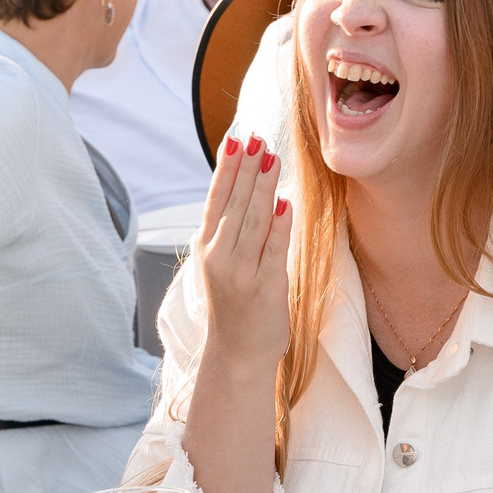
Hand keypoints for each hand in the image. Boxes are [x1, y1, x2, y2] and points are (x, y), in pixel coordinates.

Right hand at [194, 133, 292, 382]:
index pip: (217, 199)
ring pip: (252, 220)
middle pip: (234, 204)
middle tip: (257, 137)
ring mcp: (240, 272)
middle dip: (246, 168)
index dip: (226, 168)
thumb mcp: (223, 264)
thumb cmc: (234, 308)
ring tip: (271, 156)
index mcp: (208, 248)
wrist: (236, 355)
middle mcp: (219, 256)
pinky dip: (278, 223)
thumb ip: (232, 231)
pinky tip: (284, 200)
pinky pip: (273, 248)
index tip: (235, 138)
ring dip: (262, 186)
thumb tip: (248, 189)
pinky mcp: (264, 287)